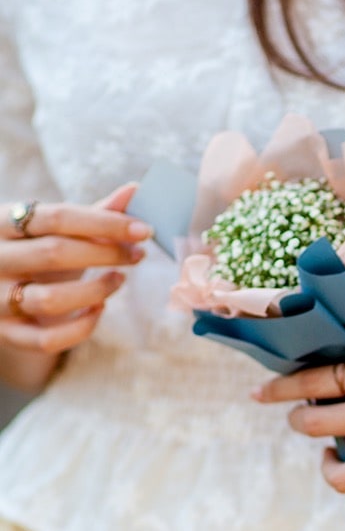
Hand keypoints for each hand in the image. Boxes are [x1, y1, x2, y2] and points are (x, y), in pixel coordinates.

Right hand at [0, 185, 150, 355]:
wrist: (4, 293)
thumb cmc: (41, 255)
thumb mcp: (59, 231)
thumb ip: (95, 214)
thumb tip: (135, 189)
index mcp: (3, 223)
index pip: (56, 217)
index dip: (105, 223)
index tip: (144, 230)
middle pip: (54, 254)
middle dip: (106, 254)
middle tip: (138, 254)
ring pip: (50, 300)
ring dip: (97, 290)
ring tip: (119, 279)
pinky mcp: (8, 333)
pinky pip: (48, 340)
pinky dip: (82, 328)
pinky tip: (100, 309)